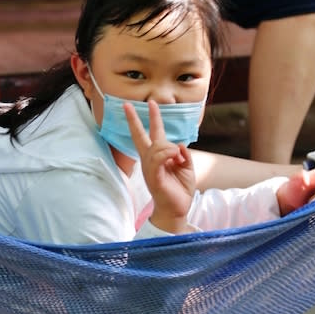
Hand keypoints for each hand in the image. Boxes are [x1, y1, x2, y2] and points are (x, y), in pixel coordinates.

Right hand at [124, 100, 195, 233]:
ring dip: (170, 148)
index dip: (151, 118)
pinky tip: (175, 157)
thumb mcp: (187, 167)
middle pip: (140, 136)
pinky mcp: (153, 177)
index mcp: (157, 157)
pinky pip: (158, 159)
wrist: (177, 210)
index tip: (150, 104)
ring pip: (156, 147)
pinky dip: (168, 154)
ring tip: (177, 157)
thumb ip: (183, 154)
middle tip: (127, 105)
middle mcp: (150, 160)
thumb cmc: (180, 189)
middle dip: (134, 120)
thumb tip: (179, 145)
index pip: (151, 134)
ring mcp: (149, 168)